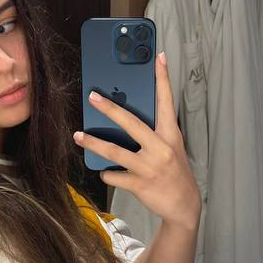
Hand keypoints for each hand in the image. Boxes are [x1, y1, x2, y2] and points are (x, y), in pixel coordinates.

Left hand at [72, 53, 201, 230]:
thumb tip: (126, 118)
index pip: (166, 101)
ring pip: (115, 151)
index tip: (159, 57)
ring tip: (78, 135)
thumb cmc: (174, 171)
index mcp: (170, 135)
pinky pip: (114, 175)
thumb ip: (154, 133)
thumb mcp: (171, 147)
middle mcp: (161, 149)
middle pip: (131, 123)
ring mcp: (149, 167)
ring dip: (93, 143)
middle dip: (110, 108)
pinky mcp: (140, 184)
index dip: (163, 79)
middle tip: (92, 97)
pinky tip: (105, 171)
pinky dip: (107, 173)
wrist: (184, 205)